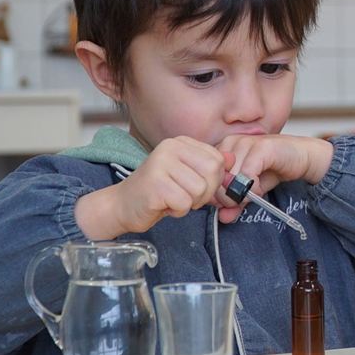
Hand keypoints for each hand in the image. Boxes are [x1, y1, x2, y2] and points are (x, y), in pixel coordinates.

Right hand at [76, 137, 232, 238]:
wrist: (122, 205)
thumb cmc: (159, 192)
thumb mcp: (187, 175)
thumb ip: (209, 166)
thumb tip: (233, 159)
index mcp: (180, 142)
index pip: (218, 159)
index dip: (214, 180)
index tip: (196, 186)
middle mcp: (170, 147)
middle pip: (212, 172)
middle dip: (205, 192)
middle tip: (186, 196)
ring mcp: (161, 164)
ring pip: (200, 189)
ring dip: (190, 203)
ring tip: (171, 199)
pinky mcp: (155, 184)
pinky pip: (185, 203)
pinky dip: (178, 211)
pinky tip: (163, 205)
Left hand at [214, 135, 332, 223]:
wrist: (302, 157)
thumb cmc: (274, 169)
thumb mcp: (250, 190)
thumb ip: (236, 202)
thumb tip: (223, 218)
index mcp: (223, 148)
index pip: (207, 176)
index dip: (216, 194)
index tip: (228, 203)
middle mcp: (231, 142)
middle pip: (217, 179)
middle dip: (228, 198)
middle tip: (242, 202)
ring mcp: (246, 142)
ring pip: (231, 178)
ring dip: (241, 194)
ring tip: (253, 195)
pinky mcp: (262, 147)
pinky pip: (248, 175)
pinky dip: (253, 188)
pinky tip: (260, 190)